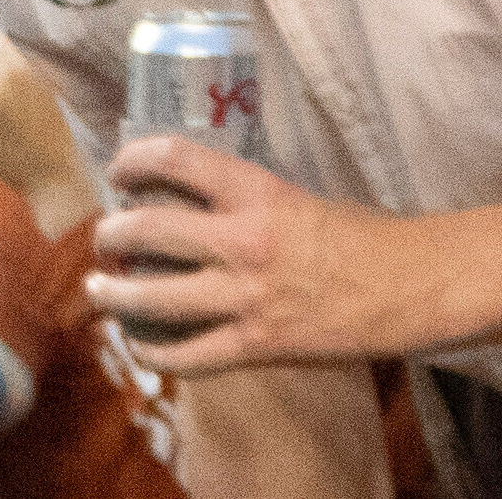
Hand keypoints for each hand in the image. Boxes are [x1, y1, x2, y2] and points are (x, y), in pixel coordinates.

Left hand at [91, 139, 458, 370]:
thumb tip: (187, 196)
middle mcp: (242, 240)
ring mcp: (247, 296)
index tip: (118, 174)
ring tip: (98, 289)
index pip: (173, 157)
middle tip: (104, 241)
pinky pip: (191, 355)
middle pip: (145, 230)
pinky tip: (143, 348)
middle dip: (110, 235)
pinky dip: (158, 355)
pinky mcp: (260, 344)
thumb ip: (242, 198)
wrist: (415, 287)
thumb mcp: (295, 196)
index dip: (132, 161)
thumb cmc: (362, 237)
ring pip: (152, 296)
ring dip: (113, 294)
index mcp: (255, 192)